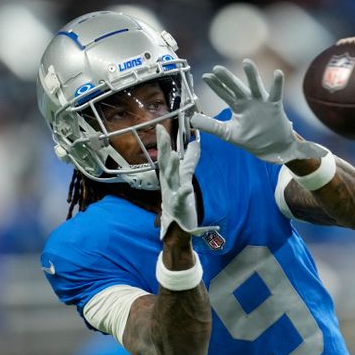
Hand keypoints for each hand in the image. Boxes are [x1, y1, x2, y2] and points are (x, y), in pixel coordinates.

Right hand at [156, 124, 217, 239]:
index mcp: (169, 176)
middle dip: (163, 149)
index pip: (165, 156)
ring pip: (171, 179)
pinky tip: (187, 188)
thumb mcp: (184, 178)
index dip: (163, 142)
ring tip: (174, 155)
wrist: (177, 228)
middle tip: (162, 134)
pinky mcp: (179, 206)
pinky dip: (183, 193)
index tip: (159, 127)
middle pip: (165, 164)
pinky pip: (181, 199)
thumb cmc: (179, 201)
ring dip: (172, 167)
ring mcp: (172, 195)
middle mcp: (168, 184)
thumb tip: (195, 144)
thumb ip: (190, 161)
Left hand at [191, 59, 326, 163]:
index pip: (224, 93)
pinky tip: (277, 73)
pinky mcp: (274, 106)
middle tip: (217, 69)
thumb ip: (211, 126)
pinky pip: (276, 93)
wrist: (272, 148)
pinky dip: (277, 84)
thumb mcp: (228, 133)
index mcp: (237, 106)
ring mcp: (261, 102)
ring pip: (255, 86)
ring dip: (251, 75)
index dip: (215, 85)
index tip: (205, 76)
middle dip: (227, 78)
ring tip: (246, 62)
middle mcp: (248, 101)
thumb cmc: (252, 139)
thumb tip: (192, 120)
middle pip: (236, 87)